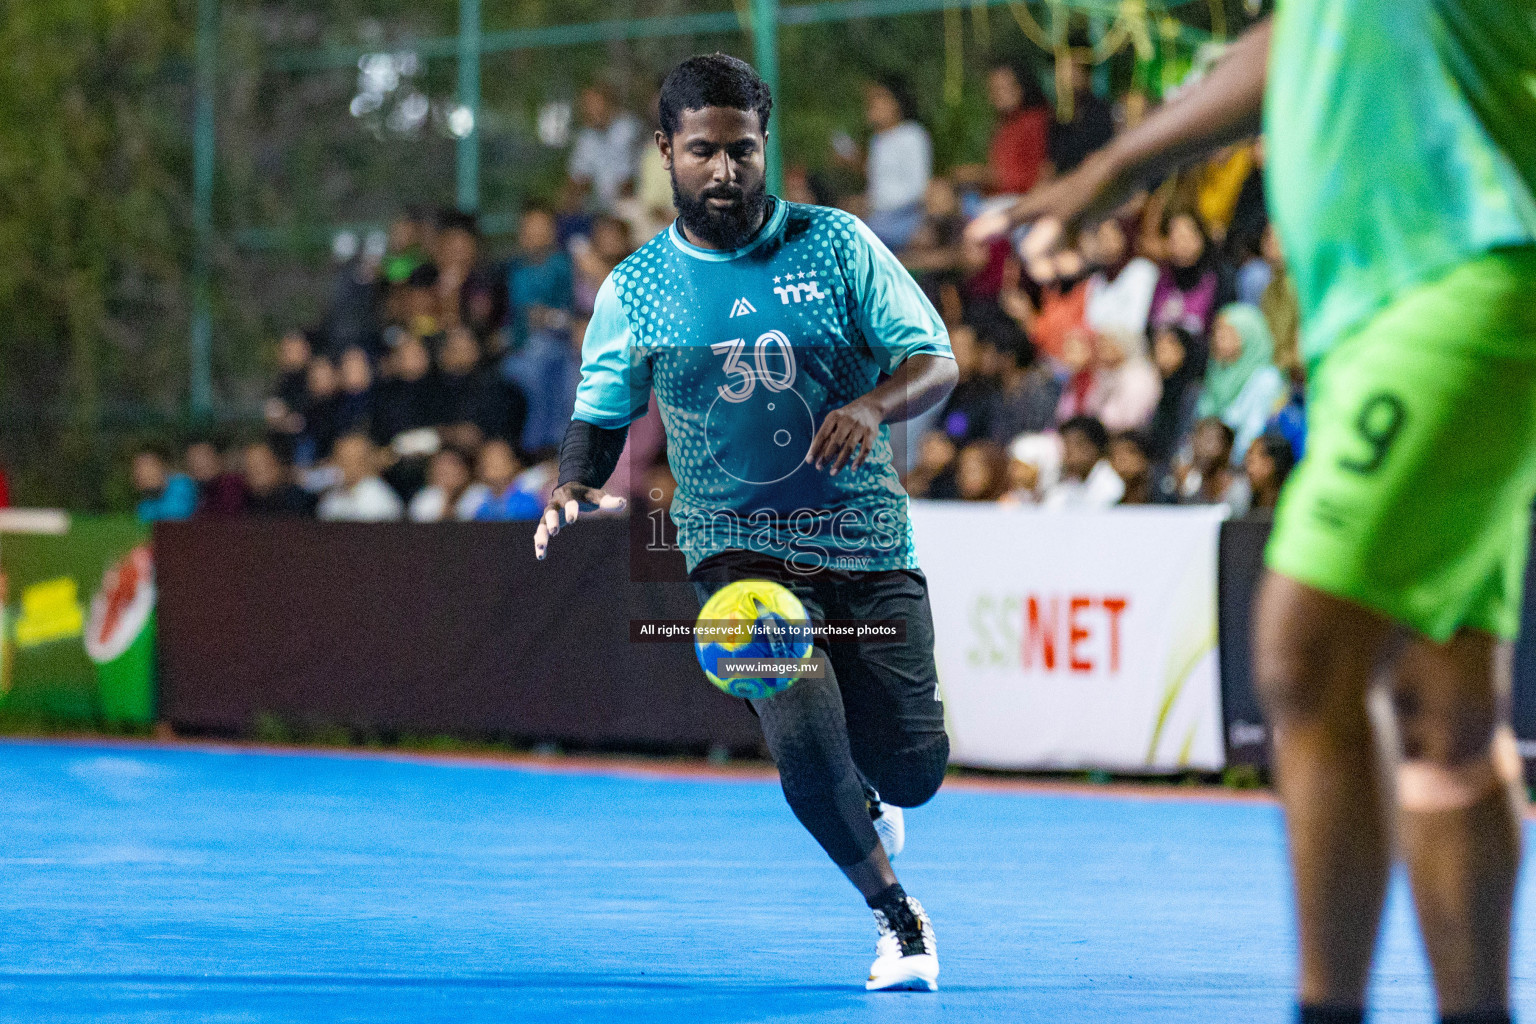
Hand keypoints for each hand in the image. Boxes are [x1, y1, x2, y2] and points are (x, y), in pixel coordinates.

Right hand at [533, 483, 626, 559]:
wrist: (570, 489)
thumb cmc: (586, 495)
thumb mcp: (598, 496)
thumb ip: (609, 501)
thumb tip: (623, 503)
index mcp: (568, 494)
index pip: (568, 501)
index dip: (570, 509)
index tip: (573, 521)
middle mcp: (555, 503)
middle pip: (550, 510)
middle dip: (552, 520)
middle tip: (555, 531)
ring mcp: (549, 513)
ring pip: (542, 523)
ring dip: (541, 535)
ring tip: (542, 548)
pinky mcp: (546, 523)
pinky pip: (540, 533)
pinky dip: (539, 543)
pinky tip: (541, 556)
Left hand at [805, 397, 882, 476]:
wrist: (868, 408)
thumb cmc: (845, 419)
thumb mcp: (834, 422)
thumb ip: (826, 438)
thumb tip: (814, 457)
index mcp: (834, 417)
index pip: (822, 435)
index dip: (815, 448)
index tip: (809, 461)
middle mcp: (847, 421)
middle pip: (835, 442)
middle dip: (826, 457)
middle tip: (819, 468)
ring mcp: (860, 427)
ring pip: (849, 448)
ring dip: (840, 462)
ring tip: (833, 472)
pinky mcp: (871, 433)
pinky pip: (865, 449)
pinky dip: (859, 460)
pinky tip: (853, 468)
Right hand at [966, 149, 1130, 259]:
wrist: (1128, 168)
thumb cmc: (1095, 186)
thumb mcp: (1072, 211)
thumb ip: (1050, 232)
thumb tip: (1028, 254)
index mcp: (1038, 205)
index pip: (1006, 219)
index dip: (987, 229)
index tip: (970, 238)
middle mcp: (1048, 210)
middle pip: (1035, 244)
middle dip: (1041, 262)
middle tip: (1047, 276)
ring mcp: (1067, 214)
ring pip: (1059, 246)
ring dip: (1065, 260)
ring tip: (1077, 265)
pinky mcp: (1086, 216)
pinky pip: (1078, 241)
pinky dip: (1083, 250)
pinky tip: (1094, 250)